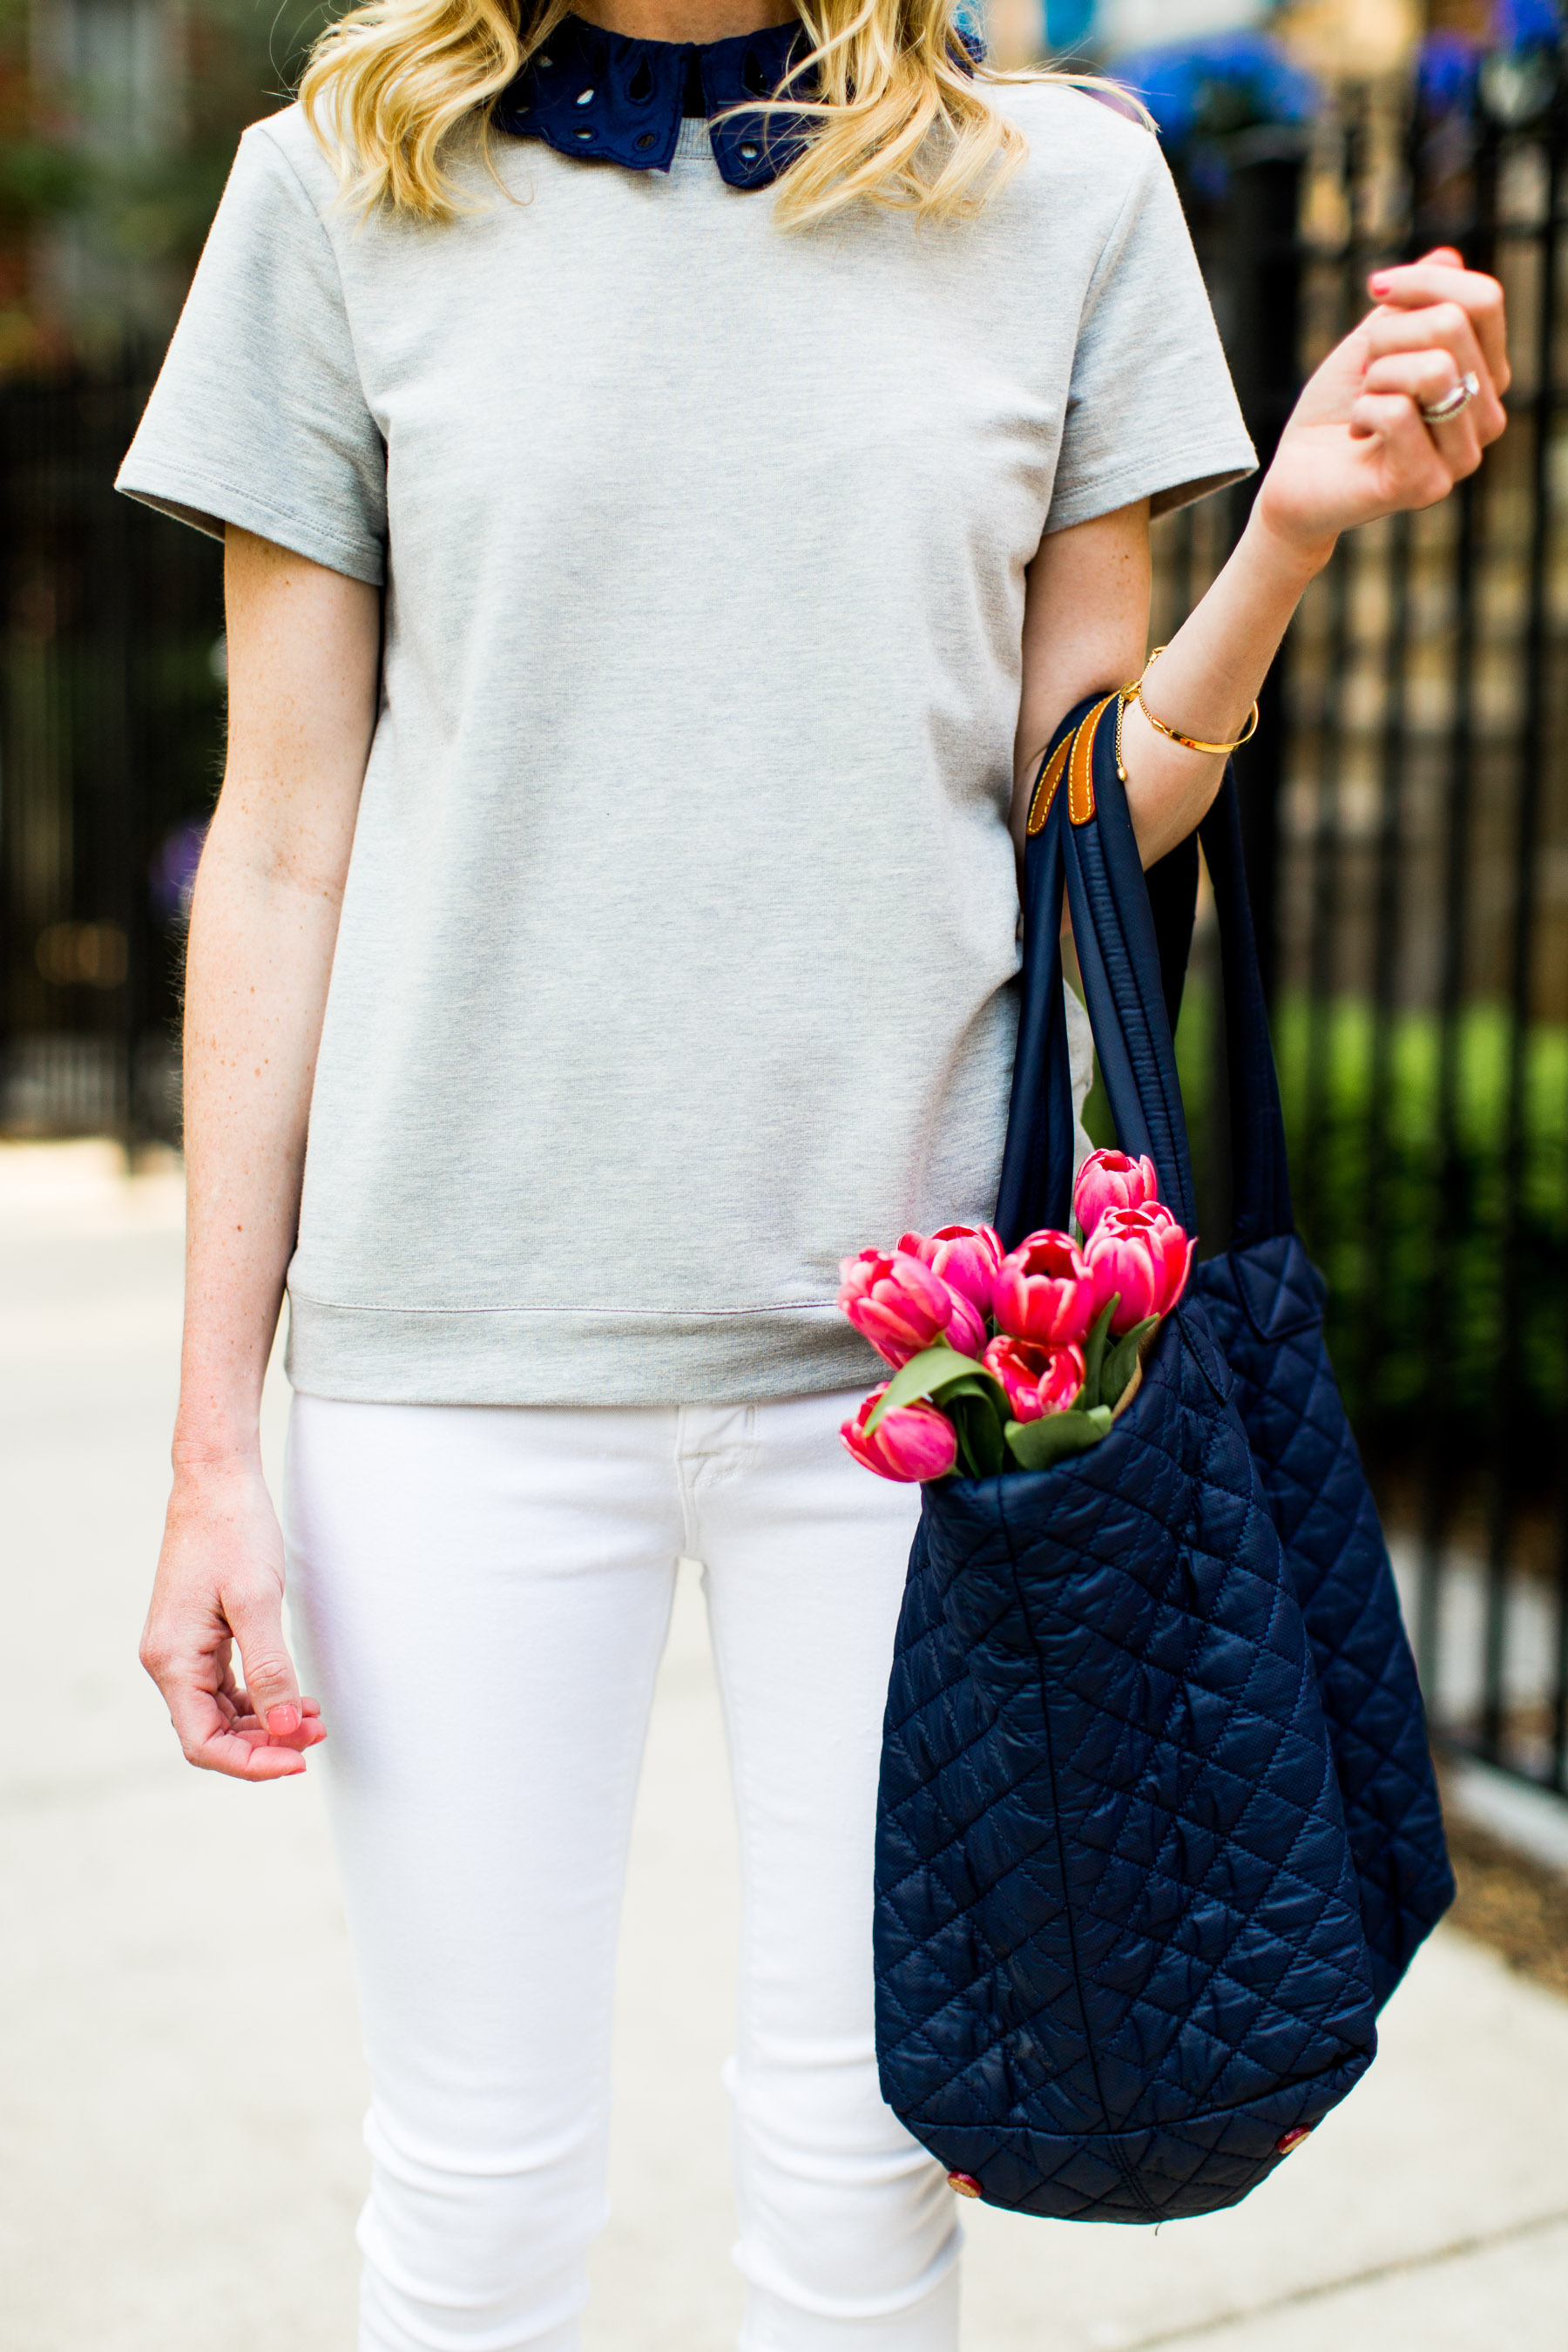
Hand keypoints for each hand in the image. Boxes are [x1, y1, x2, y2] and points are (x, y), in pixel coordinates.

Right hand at [140, 1455, 326, 1778]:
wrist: (215, 1481)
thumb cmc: (233, 1531)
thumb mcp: (257, 1602)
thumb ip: (270, 1670)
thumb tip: (285, 1729)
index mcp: (172, 1659)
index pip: (203, 1742)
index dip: (252, 1762)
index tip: (300, 1759)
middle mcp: (167, 1661)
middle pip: (212, 1733)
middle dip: (266, 1743)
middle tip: (319, 1734)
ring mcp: (181, 1649)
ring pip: (220, 1713)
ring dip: (266, 1723)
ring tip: (315, 1717)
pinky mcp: (197, 1636)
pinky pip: (225, 1687)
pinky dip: (259, 1698)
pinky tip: (295, 1696)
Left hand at [1255, 246, 1509, 567]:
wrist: (1295, 479)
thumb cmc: (1336, 411)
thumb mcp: (1373, 343)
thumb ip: (1413, 302)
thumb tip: (1446, 256)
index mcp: (1485, 377)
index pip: (1484, 299)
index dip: (1423, 281)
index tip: (1374, 287)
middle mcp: (1487, 417)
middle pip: (1452, 326)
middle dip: (1387, 336)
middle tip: (1365, 375)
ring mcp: (1462, 456)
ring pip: (1431, 368)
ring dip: (1375, 377)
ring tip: (1365, 407)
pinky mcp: (1427, 486)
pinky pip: (1398, 411)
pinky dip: (1363, 413)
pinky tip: (1358, 436)